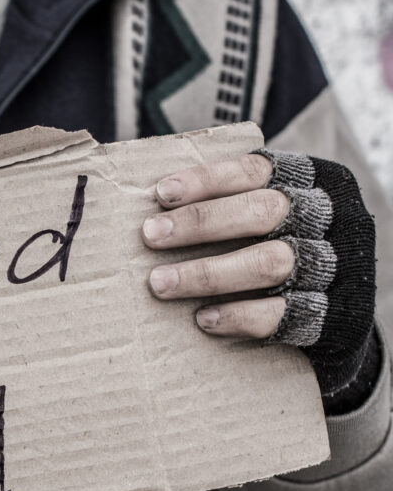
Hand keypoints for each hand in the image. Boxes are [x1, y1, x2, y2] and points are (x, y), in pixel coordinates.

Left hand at [142, 149, 377, 411]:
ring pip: (271, 263)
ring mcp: (334, 265)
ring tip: (160, 283)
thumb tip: (149, 203)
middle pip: (263, 212)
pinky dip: (239, 315)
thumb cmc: (281, 247)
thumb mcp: (266, 214)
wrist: (341, 311)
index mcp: (308, 181)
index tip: (160, 193)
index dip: (206, 180)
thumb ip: (225, 202)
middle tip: (149, 235)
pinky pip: (283, 313)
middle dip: (200, 223)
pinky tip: (203, 318)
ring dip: (208, 273)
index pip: (254, 171)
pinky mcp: (333, 312)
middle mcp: (328, 217)